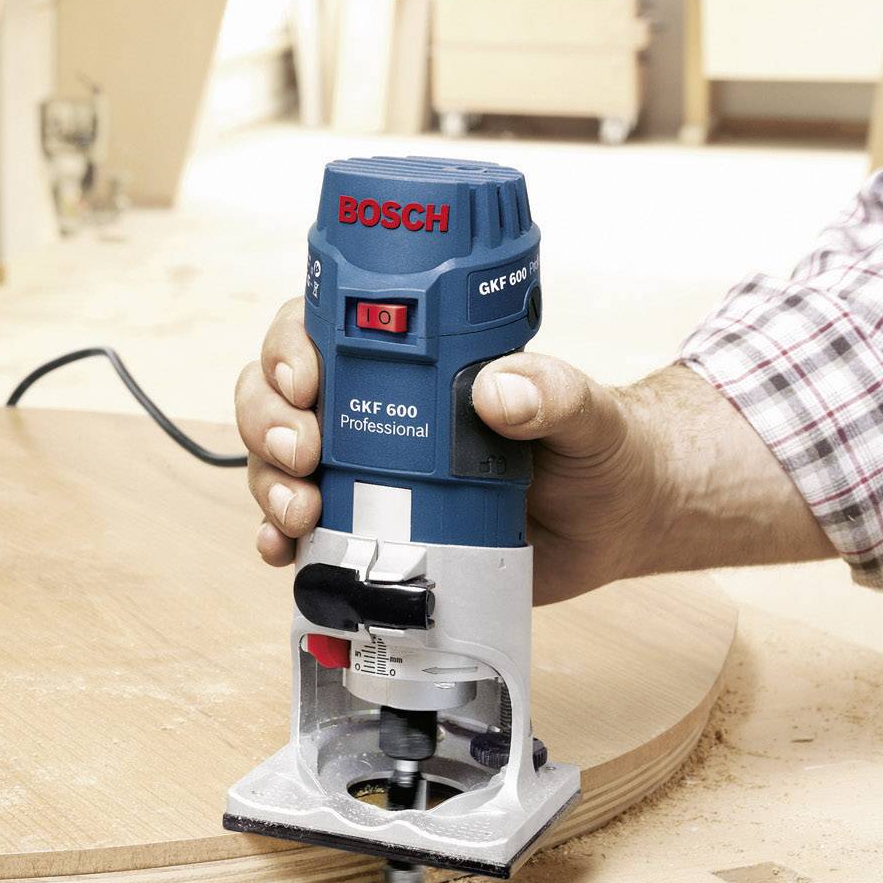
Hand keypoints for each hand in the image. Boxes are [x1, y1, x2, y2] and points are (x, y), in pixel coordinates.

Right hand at [232, 299, 827, 603]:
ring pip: (275, 463)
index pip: (322, 330)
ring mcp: (363, 474)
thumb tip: (500, 388)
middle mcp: (370, 411)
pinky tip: (282, 553)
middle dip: (269, 423)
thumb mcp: (587, 414)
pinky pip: (299, 533)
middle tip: (307, 453)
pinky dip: (276, 541)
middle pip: (277, 397)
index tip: (306, 379)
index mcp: (411, 363)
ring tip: (300, 512)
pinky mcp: (368, 532)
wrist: (614, 527)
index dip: (290, 347)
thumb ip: (554, 392)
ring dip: (269, 484)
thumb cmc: (599, 451)